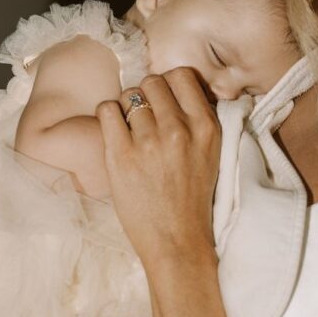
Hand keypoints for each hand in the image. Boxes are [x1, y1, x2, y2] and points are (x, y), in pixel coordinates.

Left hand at [96, 69, 221, 266]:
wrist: (177, 241)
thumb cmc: (192, 198)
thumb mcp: (211, 152)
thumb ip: (198, 118)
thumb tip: (176, 87)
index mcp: (206, 126)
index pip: (181, 75)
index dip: (168, 83)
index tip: (163, 100)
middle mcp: (179, 130)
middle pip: (152, 82)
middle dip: (146, 95)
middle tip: (144, 117)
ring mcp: (149, 142)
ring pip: (128, 95)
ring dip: (126, 109)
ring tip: (130, 130)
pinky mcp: (121, 156)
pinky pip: (106, 110)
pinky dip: (107, 116)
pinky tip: (115, 133)